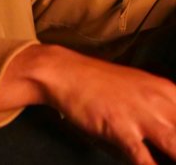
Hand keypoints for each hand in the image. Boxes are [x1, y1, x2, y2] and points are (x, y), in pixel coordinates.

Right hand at [0, 44, 175, 164]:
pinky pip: (145, 159)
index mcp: (168, 92)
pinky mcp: (122, 130)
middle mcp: (161, 103)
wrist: (64, 73)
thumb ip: (159, 109)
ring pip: (175, 147)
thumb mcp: (138, 89)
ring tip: (167, 161)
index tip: (174, 146)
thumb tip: (166, 136)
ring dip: (172, 158)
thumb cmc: (97, 83)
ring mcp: (142, 117)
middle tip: (171, 156)